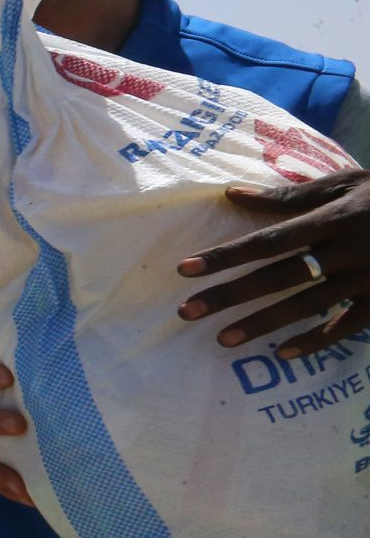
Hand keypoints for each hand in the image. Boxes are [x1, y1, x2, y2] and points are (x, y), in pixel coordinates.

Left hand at [176, 169, 369, 358]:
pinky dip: (317, 340)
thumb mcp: (346, 184)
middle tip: (187, 312)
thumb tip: (233, 193)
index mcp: (332, 219)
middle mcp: (347, 251)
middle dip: (231, 295)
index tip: (185, 269)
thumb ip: (290, 194)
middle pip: (279, 276)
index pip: (268, 240)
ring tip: (223, 339)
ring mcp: (367, 279)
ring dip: (263, 323)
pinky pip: (347, 326)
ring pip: (307, 305)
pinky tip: (285, 353)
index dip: (226, 255)